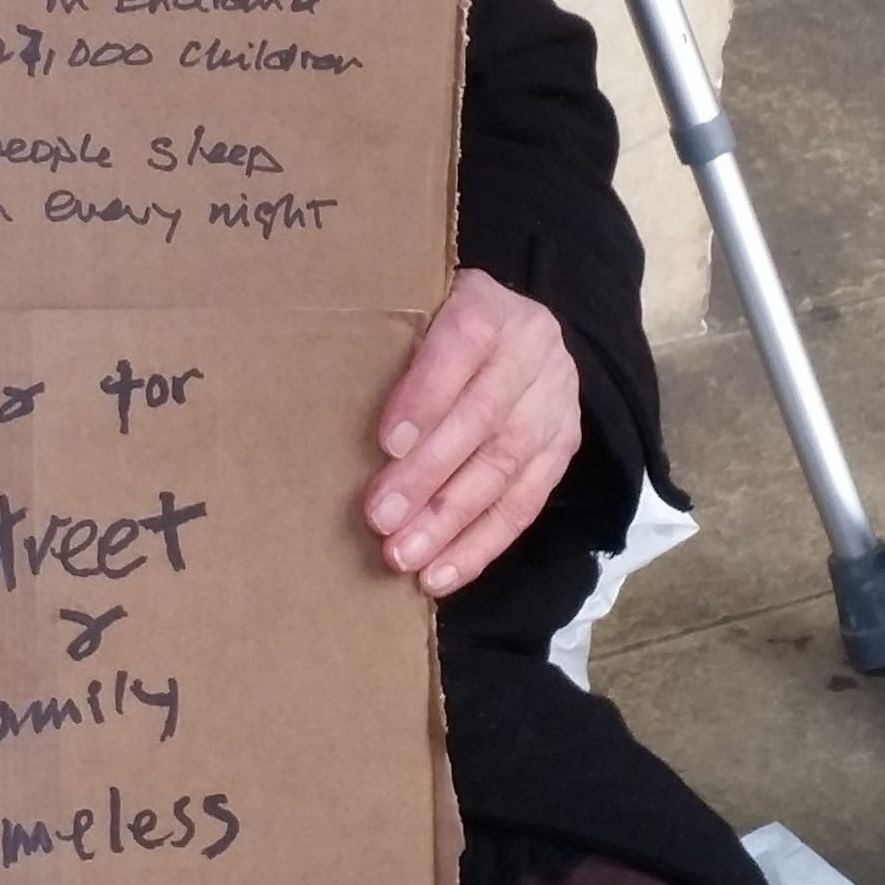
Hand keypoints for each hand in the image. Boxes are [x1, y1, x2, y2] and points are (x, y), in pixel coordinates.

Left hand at [364, 267, 579, 595]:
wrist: (511, 331)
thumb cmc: (433, 332)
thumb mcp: (411, 318)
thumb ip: (385, 352)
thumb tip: (323, 415)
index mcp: (488, 308)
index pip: (461, 347)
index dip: (425, 396)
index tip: (387, 442)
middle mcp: (532, 351)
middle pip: (483, 419)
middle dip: (428, 475)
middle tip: (380, 518)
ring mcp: (554, 404)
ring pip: (505, 469)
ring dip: (450, 522)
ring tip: (404, 557)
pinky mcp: (562, 450)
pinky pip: (525, 505)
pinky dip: (480, 546)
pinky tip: (441, 575)